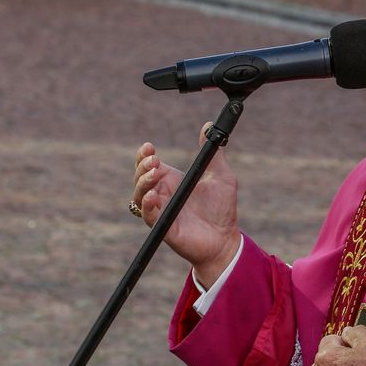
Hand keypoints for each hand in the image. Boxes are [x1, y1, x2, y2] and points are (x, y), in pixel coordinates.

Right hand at [132, 124, 239, 287]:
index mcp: (171, 181)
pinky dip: (148, 205)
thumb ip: (213, 153)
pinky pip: (149, 216)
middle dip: (142, 166)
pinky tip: (155, 195)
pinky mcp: (164, 228)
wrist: (226, 238)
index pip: (149, 165)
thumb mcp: (221, 176)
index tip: (150, 147)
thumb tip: (210, 126)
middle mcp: (162, 195)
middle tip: (154, 160)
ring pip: (140, 196)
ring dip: (143, 183)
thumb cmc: (222, 209)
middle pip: (140, 178)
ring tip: (154, 173)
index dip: (144, 155)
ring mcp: (161, 212)